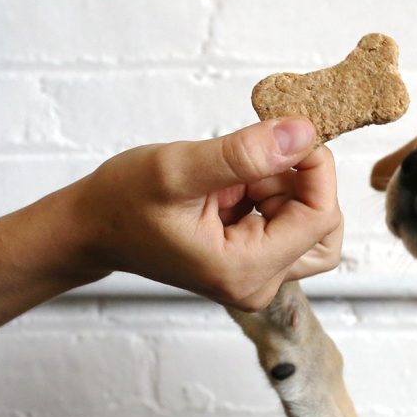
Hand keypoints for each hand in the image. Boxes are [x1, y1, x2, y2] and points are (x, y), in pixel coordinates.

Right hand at [67, 118, 342, 310]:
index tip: (291, 133)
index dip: (316, 170)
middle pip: (324, 228)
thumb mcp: (179, 169)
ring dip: (285, 189)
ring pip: (310, 225)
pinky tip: (231, 185)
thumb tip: (303, 134)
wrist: (93, 227)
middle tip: (259, 158)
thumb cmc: (122, 202)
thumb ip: (244, 154)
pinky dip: (269, 194)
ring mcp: (257, 275)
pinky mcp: (253, 261)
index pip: (320, 217)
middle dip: (300, 184)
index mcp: (245, 270)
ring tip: (236, 175)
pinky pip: (287, 223)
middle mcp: (258, 283)